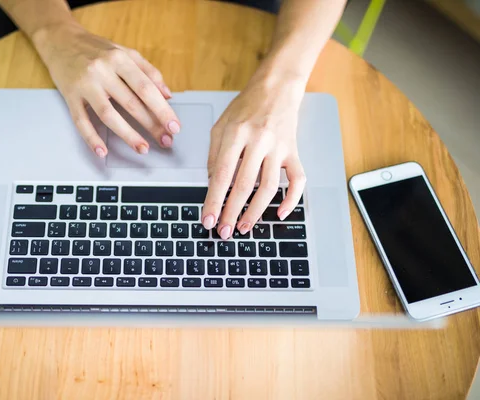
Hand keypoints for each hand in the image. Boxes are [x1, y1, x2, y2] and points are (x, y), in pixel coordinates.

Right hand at [34, 22, 179, 156]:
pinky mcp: (69, 96)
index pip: (146, 88)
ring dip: (127, 134)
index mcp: (119, 59)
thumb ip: (148, 72)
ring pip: (108, 114)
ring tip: (142, 148)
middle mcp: (102, 71)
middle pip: (131, 103)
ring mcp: (85, 85)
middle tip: (166, 140)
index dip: (162, 109)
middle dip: (151, 125)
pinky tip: (102, 152)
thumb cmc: (96, 49)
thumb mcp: (124, 52)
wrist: (60, 39)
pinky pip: (81, 121)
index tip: (174, 126)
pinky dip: (91, 138)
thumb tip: (167, 95)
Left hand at [202, 72, 306, 238]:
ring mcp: (279, 147)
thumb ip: (214, 155)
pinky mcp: (294, 152)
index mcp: (235, 134)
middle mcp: (258, 141)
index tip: (207, 219)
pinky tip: (281, 213)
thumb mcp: (220, 125)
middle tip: (223, 232)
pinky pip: (298, 180)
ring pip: (268, 187)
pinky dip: (292, 199)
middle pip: (244, 185)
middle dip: (231, 212)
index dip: (213, 201)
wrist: (277, 87)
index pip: (221, 175)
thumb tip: (212, 185)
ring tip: (243, 227)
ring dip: (255, 212)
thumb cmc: (246, 106)